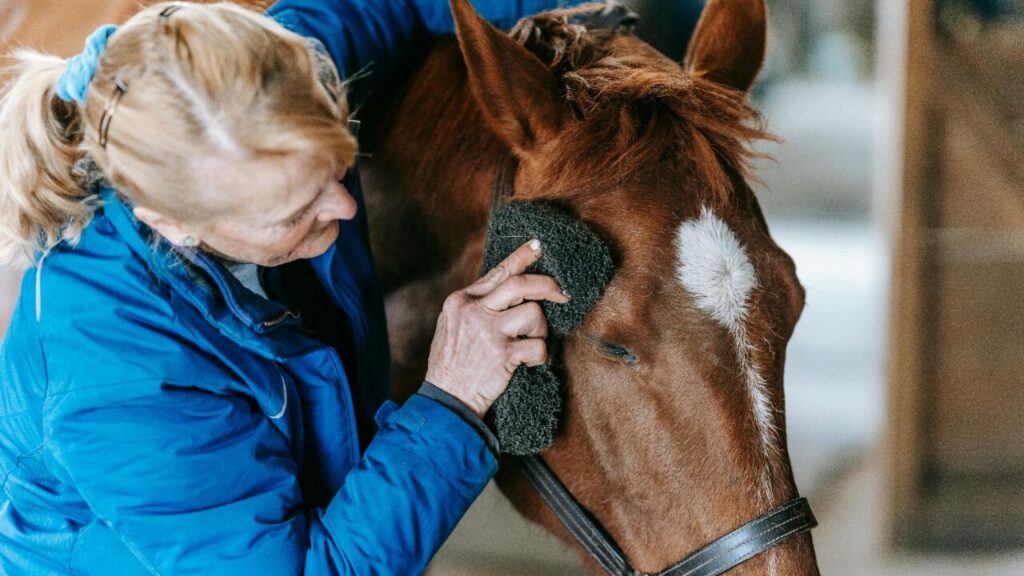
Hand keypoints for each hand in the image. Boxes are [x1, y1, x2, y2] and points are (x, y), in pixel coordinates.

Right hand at [425, 240, 569, 417]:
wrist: (446, 400)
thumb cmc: (451, 364)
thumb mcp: (452, 325)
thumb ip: (476, 306)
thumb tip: (508, 290)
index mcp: (461, 301)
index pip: (497, 271)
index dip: (521, 257)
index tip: (539, 246)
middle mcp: (474, 312)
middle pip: (520, 284)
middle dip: (547, 286)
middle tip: (562, 294)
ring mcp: (488, 332)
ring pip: (533, 313)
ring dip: (540, 328)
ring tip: (532, 340)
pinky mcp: (502, 355)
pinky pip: (537, 346)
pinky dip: (540, 354)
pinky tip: (529, 361)